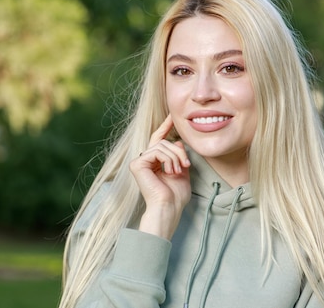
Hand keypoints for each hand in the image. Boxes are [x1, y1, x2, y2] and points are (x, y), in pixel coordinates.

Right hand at [129, 115, 190, 239]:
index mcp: (154, 162)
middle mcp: (145, 160)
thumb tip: (177, 141)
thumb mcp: (182, 171)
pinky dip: (167, 160)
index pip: (159, 140)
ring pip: (162, 145)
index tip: (172, 116)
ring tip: (177, 171)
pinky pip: (156, 151)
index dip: (165, 127)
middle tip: (186, 164)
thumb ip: (179, 156)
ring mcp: (139, 162)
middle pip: (164, 142)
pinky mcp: (137, 164)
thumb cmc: (176, 195)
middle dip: (178, 151)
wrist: (168, 207)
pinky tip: (169, 171)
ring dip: (175, 157)